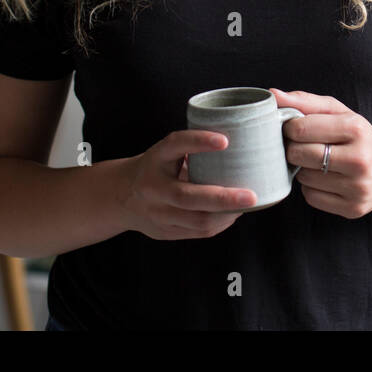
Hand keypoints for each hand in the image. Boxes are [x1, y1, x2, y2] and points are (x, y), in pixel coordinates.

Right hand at [119, 130, 257, 239]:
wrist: (120, 196)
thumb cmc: (157, 168)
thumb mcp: (166, 152)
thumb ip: (193, 149)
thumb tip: (241, 140)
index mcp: (155, 159)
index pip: (175, 145)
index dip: (199, 141)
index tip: (225, 140)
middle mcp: (153, 187)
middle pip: (188, 196)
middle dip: (224, 198)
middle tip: (251, 195)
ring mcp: (156, 213)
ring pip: (197, 220)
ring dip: (227, 214)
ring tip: (246, 205)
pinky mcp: (164, 231)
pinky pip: (198, 232)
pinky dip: (220, 224)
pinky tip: (232, 215)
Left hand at [269, 88, 371, 219]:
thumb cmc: (357, 136)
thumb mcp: (338, 112)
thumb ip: (305, 101)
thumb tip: (272, 94)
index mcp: (356, 129)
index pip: (301, 129)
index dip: (290, 128)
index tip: (293, 128)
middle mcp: (360, 159)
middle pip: (300, 154)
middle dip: (294, 149)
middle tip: (301, 146)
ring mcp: (357, 187)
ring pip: (304, 178)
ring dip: (303, 169)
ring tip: (317, 162)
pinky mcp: (352, 207)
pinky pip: (311, 197)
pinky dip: (311, 187)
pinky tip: (324, 179)